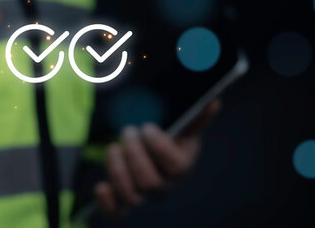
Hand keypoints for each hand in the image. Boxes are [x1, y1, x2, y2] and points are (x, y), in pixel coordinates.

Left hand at [94, 101, 220, 215]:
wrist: (155, 163)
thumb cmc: (170, 144)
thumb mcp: (183, 130)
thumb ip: (196, 118)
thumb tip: (214, 103)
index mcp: (180, 169)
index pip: (175, 166)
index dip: (160, 147)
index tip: (147, 126)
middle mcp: (163, 188)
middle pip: (150, 182)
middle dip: (135, 154)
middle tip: (127, 131)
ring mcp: (143, 198)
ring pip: (131, 196)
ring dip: (117, 171)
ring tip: (112, 147)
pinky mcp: (123, 204)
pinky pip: (115, 212)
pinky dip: (106, 203)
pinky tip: (101, 186)